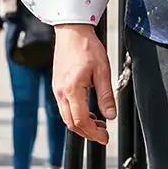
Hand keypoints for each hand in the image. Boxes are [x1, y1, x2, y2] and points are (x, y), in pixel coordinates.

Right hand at [52, 24, 113, 143]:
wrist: (72, 31)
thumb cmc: (87, 47)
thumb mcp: (103, 71)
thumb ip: (106, 96)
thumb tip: (110, 115)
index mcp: (72, 90)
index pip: (81, 121)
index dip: (93, 133)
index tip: (105, 138)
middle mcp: (60, 92)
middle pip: (71, 123)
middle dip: (87, 132)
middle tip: (103, 134)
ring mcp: (56, 89)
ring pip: (67, 116)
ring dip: (82, 124)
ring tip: (99, 122)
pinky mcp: (57, 85)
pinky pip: (64, 107)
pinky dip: (76, 114)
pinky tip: (89, 110)